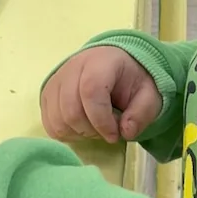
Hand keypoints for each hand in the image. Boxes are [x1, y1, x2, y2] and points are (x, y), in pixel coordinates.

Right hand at [41, 47, 161, 144]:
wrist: (116, 66)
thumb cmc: (132, 81)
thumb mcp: (149, 95)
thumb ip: (142, 113)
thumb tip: (125, 132)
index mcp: (100, 62)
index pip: (90, 91)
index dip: (101, 120)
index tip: (115, 135)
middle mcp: (72, 67)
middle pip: (71, 110)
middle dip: (92, 130)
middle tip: (108, 131)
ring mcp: (56, 81)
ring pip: (58, 120)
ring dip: (79, 133)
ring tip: (96, 127)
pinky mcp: (47, 94)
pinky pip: (49, 124)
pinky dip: (66, 133)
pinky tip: (83, 128)